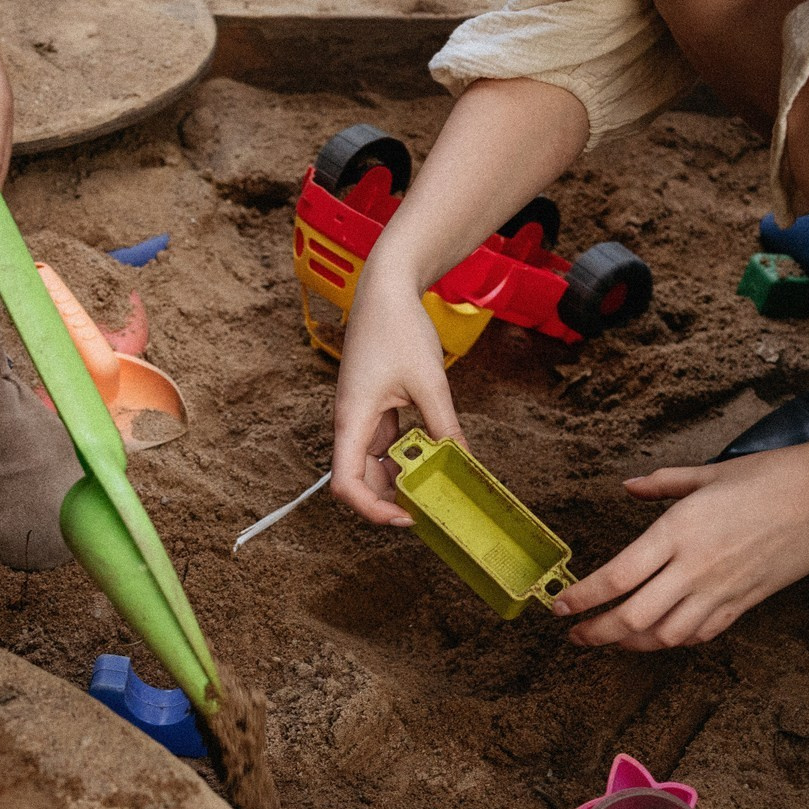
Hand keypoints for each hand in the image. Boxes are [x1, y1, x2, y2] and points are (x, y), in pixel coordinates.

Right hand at [329, 278, 461, 525]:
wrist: (385, 290)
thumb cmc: (397, 328)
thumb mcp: (430, 382)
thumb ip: (445, 427)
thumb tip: (463, 463)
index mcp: (352, 419)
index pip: (345, 484)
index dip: (370, 510)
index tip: (405, 517)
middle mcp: (351, 424)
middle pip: (359, 481)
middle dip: (389, 501)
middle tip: (430, 509)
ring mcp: (362, 418)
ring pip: (374, 466)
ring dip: (400, 480)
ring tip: (437, 485)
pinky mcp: (375, 410)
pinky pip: (386, 446)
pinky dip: (407, 458)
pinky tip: (433, 458)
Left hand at [553, 447, 808, 649]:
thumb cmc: (769, 477)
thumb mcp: (708, 473)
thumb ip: (662, 485)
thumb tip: (628, 487)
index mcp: (677, 531)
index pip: (616, 576)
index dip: (582, 598)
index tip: (559, 608)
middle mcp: (693, 567)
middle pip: (632, 617)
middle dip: (597, 633)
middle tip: (576, 637)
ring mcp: (720, 590)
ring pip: (665, 635)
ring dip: (632, 644)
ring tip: (613, 640)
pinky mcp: (745, 603)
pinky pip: (701, 633)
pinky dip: (675, 640)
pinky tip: (662, 636)